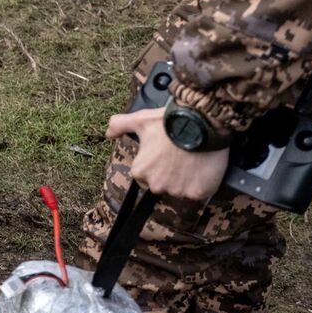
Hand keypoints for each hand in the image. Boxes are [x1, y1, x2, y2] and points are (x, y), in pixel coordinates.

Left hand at [106, 107, 228, 201]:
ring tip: (192, 160)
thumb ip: (119, 125)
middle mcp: (157, 185)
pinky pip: (199, 192)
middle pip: (163, 184)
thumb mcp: (140, 119)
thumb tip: (108, 134)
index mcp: (140, 171)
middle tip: (179, 156)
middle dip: (169, 173)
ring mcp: (178, 190)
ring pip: (181, 189)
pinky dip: (202, 183)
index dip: (156, 163)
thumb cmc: (169, 123)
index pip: (145, 174)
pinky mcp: (198, 193)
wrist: (202, 124)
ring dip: (186, 179)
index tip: (164, 153)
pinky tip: (203, 168)